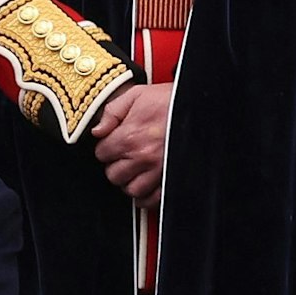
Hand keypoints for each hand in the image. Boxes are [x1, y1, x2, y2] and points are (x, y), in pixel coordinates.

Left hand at [91, 82, 172, 209]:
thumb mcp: (136, 95)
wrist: (198, 105)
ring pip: (132, 190)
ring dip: (130, 181)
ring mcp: (158, 170)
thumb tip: (97, 130)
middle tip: (123, 157)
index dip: (105, 148)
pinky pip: (153, 199)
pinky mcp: (171, 178)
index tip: (112, 144)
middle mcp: (143, 157)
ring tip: (135, 170)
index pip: (102, 154)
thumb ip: (112, 112)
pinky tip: (146, 185)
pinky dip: (147, 196)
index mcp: (130, 136)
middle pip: (114, 175)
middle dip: (115, 166)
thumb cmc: (170, 100)